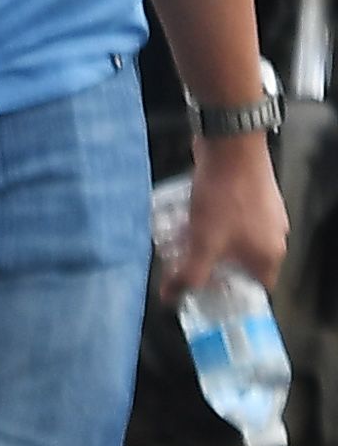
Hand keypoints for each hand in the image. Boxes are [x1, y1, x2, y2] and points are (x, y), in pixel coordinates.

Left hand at [177, 135, 291, 299]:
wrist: (231, 146)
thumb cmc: (223, 200)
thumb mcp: (203, 243)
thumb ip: (189, 273)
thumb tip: (171, 298)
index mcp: (271, 255)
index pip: (256, 287)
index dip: (232, 293)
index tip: (206, 293)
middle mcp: (274, 236)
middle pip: (243, 262)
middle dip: (215, 265)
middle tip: (186, 264)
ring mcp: (264, 212)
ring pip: (235, 237)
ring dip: (210, 240)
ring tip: (181, 240)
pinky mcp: (250, 192)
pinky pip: (230, 215)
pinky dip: (211, 219)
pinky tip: (187, 214)